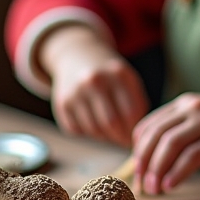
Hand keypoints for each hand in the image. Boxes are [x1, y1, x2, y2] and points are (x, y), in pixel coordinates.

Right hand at [40, 24, 147, 145]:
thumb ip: (137, 107)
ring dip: (104, 137)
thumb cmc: (111, 77)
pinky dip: (87, 133)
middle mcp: (95, 80)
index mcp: (118, 74)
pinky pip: (77, 130)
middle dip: (119, 138)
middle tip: (123, 142)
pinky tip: (92, 123)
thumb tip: (137, 140)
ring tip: (110, 132)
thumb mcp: (129, 82)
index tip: (136, 137)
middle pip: (111, 123)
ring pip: (93, 130)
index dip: (134, 130)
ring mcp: (76, 91)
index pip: (130, 112)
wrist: (79, 57)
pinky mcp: (62, 103)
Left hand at [133, 93, 199, 192]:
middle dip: (143, 163)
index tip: (138, 172)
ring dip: (157, 169)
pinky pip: (191, 157)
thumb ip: (182, 130)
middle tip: (141, 185)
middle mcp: (193, 108)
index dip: (138, 151)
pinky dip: (177, 173)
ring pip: (170, 145)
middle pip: (155, 135)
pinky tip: (171, 186)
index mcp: (185, 104)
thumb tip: (154, 159)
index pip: (148, 125)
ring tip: (154, 189)